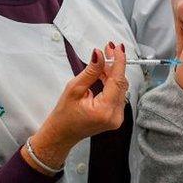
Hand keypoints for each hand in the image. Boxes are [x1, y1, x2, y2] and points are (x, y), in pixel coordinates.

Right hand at [24, 42, 127, 172]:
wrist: (61, 135)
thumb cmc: (64, 115)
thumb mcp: (74, 89)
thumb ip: (90, 71)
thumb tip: (99, 54)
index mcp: (105, 110)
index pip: (117, 80)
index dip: (119, 61)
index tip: (116, 47)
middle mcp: (115, 116)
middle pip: (121, 84)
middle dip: (115, 65)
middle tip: (107, 50)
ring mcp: (117, 118)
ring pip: (121, 88)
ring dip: (113, 73)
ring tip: (103, 61)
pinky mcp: (115, 117)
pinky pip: (118, 95)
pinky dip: (112, 83)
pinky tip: (104, 74)